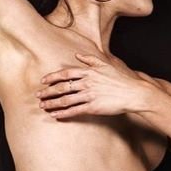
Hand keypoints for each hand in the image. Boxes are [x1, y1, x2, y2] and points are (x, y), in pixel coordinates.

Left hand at [37, 51, 157, 118]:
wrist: (133, 93)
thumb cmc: (120, 79)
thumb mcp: (106, 64)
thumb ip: (90, 59)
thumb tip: (77, 54)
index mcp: (88, 72)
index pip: (65, 73)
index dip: (52, 77)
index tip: (43, 81)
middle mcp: (87, 83)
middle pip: (62, 87)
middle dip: (48, 92)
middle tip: (38, 95)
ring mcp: (89, 96)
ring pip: (66, 100)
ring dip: (52, 103)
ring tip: (43, 106)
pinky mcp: (93, 108)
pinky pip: (75, 111)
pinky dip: (63, 113)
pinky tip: (56, 116)